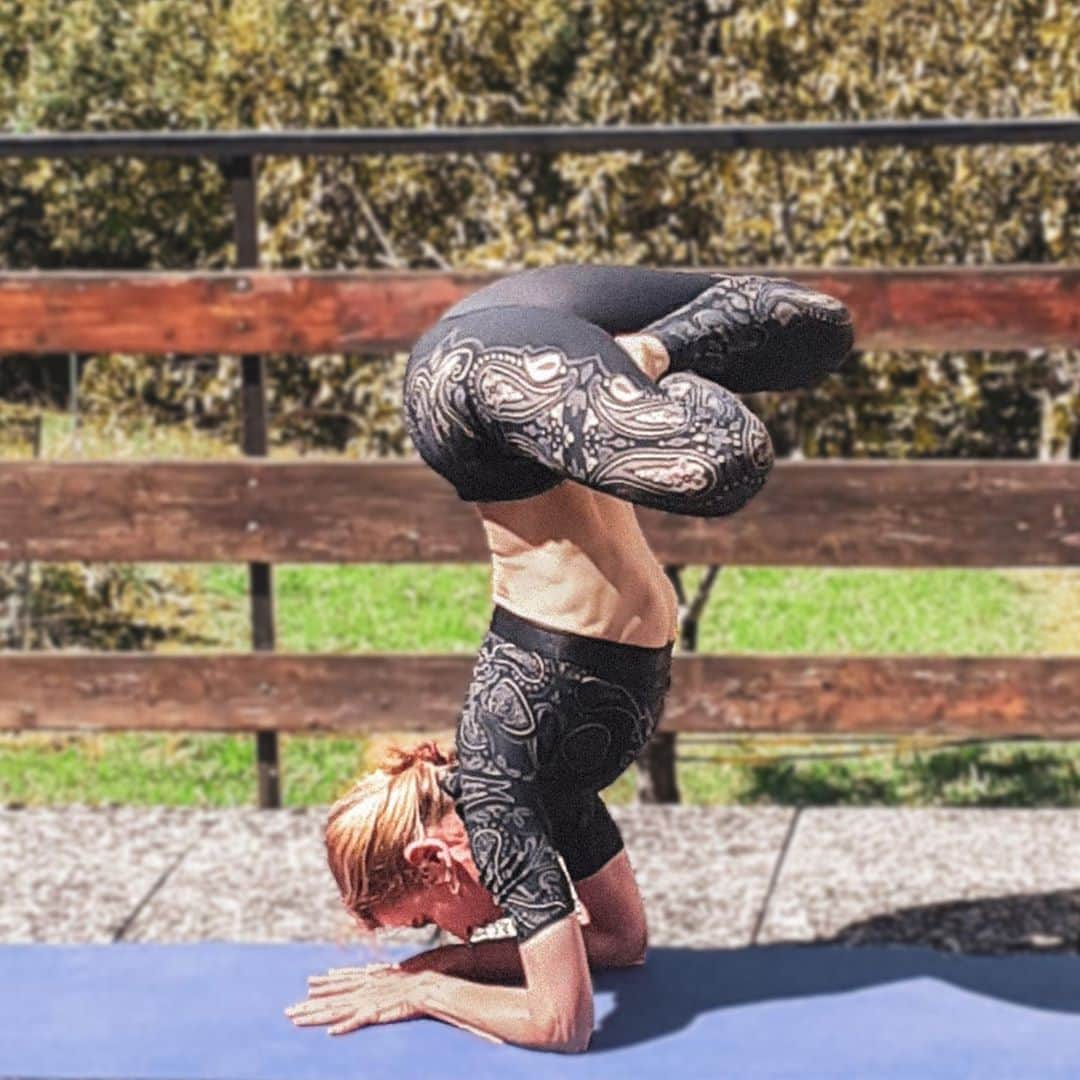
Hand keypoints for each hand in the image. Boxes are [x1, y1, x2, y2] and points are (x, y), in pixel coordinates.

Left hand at [284, 965, 425, 1035]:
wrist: (427, 984)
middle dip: (308, 1005)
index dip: (323, 984)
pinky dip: (345, 1027)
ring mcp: (367, 1002)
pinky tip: (331, 1033)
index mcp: (366, 980)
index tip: (307, 985)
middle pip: (330, 999)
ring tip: (296, 1021)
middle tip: (287, 1011)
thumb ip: (377, 971)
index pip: (340, 982)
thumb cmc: (413, 978)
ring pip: (336, 1011)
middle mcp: (361, 990)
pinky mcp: (376, 1014)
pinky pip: (357, 1022)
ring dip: (316, 1016)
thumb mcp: (392, 971)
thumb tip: (366, 968)